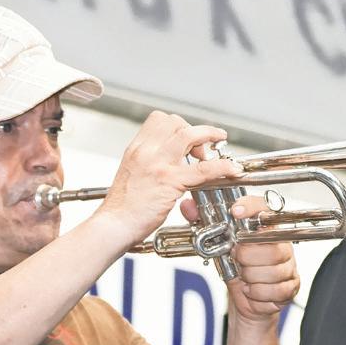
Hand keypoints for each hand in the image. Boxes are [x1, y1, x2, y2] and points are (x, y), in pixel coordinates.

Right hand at [94, 112, 242, 246]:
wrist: (113, 224)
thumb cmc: (122, 208)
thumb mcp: (132, 176)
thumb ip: (148, 165)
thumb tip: (166, 164)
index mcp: (136, 149)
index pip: (159, 120)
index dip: (178, 125)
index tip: (188, 138)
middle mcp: (146, 151)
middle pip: (175, 122)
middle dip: (194, 130)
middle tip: (202, 148)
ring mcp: (158, 165)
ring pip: (189, 135)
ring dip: (209, 136)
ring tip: (219, 143)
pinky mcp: (169, 182)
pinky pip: (203, 169)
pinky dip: (222, 166)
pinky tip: (232, 169)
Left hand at [213, 195, 298, 324]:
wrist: (247, 300)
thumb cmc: (237, 270)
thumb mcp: (217, 247)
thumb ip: (202, 225)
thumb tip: (188, 206)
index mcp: (266, 229)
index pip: (264, 209)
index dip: (251, 208)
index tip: (235, 211)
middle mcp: (281, 244)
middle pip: (269, 248)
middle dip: (246, 259)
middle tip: (237, 261)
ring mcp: (289, 265)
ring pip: (271, 271)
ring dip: (250, 278)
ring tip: (245, 277)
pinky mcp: (292, 285)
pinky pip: (274, 290)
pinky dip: (257, 294)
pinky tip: (253, 290)